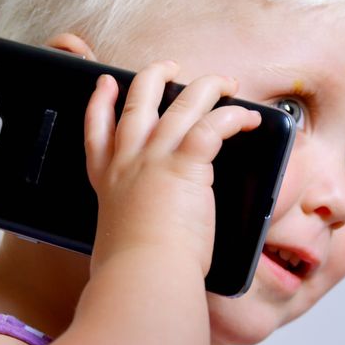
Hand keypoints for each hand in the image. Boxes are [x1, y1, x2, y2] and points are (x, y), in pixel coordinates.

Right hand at [83, 61, 261, 276]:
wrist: (142, 276)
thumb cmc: (135, 270)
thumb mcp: (120, 239)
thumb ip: (132, 224)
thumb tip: (149, 234)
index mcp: (109, 180)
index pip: (96, 131)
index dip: (99, 102)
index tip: (105, 84)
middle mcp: (129, 161)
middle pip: (138, 100)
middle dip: (156, 75)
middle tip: (172, 68)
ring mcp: (155, 158)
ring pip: (182, 102)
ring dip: (208, 86)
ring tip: (226, 83)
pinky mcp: (185, 164)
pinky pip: (213, 125)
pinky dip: (234, 117)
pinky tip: (249, 118)